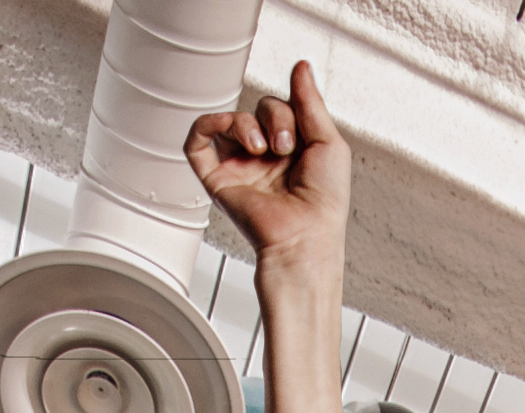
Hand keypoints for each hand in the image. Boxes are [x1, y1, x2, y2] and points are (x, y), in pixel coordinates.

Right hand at [189, 62, 349, 266]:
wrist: (305, 235)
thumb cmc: (324, 202)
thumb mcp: (328, 141)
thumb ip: (310, 102)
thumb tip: (301, 66)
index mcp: (292, 150)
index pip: (281, 108)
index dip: (289, 111)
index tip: (302, 138)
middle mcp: (265, 158)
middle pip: (257, 110)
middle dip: (273, 117)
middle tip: (284, 147)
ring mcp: (240, 168)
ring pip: (230, 122)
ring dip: (245, 123)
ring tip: (260, 148)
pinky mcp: (217, 180)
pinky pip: (197, 143)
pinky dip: (206, 125)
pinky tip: (224, 125)